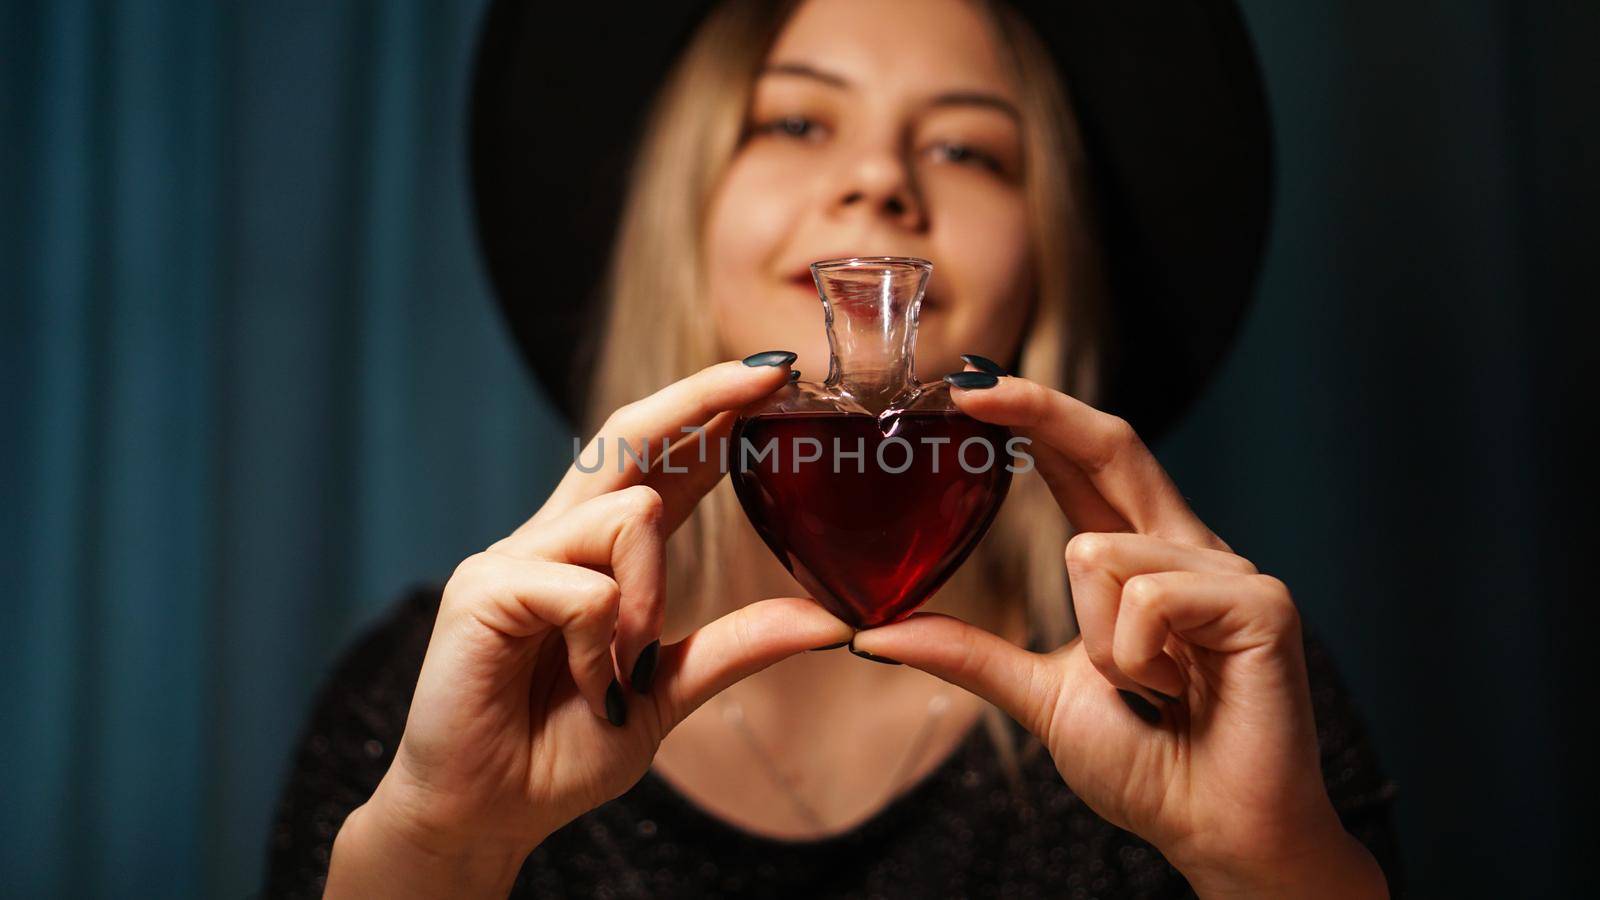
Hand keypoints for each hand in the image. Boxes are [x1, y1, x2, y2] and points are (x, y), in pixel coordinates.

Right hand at [328, 358, 852, 898]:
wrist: (487, 815)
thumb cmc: (563, 749)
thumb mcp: (670, 691)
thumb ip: (737, 645)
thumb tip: (832, 620)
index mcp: (601, 553)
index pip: (666, 461)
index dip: (715, 413)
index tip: (777, 377)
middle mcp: (558, 536)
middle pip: (632, 435)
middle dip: (705, 394)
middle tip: (776, 369)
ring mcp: (517, 555)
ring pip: (635, 517)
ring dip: (652, 603)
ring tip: (623, 673)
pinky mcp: (486, 587)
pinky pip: (590, 589)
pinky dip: (603, 649)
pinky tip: (589, 688)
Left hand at [851, 367, 1386, 898]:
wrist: (1214, 833)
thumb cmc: (1147, 766)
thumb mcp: (1040, 695)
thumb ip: (971, 654)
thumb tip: (874, 632)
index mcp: (1141, 560)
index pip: (1085, 463)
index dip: (1034, 417)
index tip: (967, 387)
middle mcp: (1187, 549)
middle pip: (1112, 444)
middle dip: (1039, 409)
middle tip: (969, 386)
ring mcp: (1229, 571)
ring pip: (1099, 553)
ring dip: (1096, 643)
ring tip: (1147, 689)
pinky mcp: (1261, 603)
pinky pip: (1145, 598)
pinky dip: (1134, 659)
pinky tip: (1177, 692)